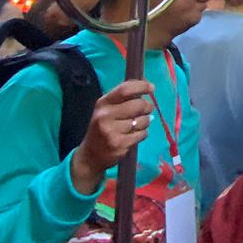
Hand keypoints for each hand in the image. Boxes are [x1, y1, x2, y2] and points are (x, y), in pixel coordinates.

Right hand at [70, 80, 153, 194]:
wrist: (90, 155)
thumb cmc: (103, 127)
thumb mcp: (107, 110)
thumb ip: (124, 98)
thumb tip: (148, 87)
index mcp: (103, 103)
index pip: (124, 89)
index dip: (141, 86)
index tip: (151, 88)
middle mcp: (105, 116)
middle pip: (138, 105)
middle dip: (147, 106)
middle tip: (148, 109)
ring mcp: (112, 131)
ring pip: (142, 120)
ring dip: (145, 122)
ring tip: (137, 124)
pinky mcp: (120, 144)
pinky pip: (142, 134)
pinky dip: (142, 133)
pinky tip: (134, 135)